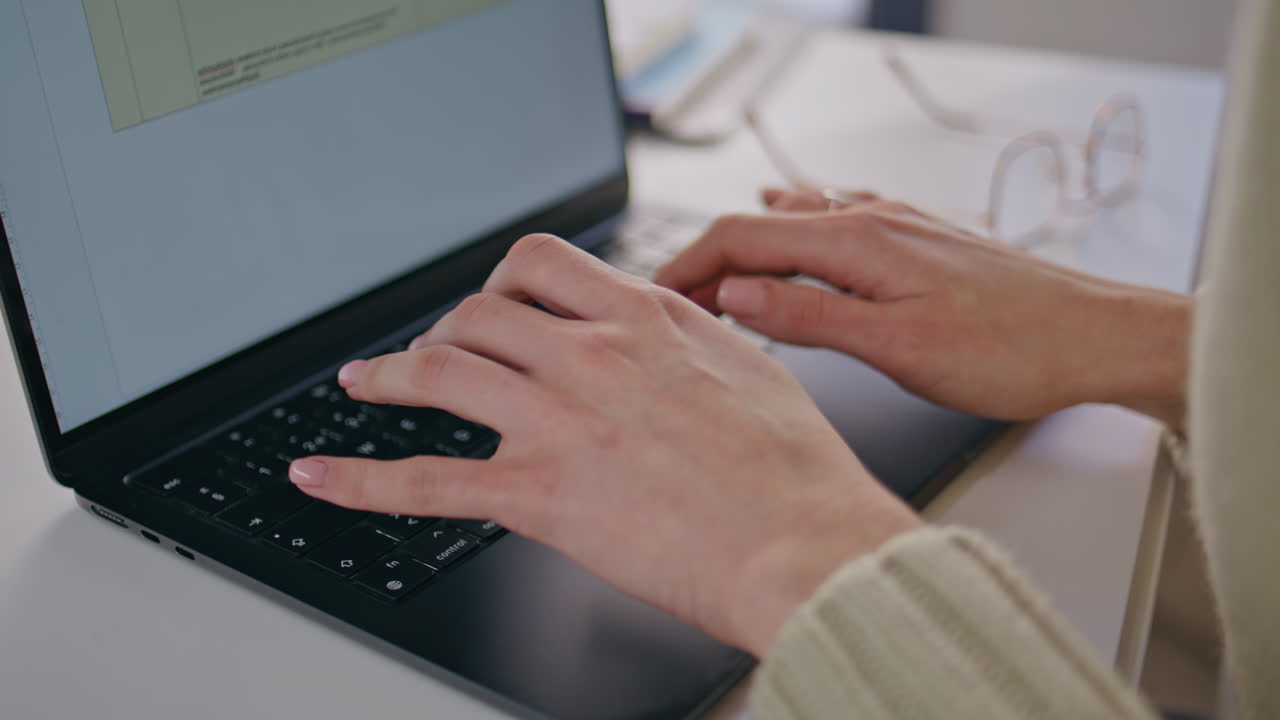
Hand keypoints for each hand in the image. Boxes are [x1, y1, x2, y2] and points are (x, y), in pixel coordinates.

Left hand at [289, 235, 921, 656]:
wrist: (807, 543)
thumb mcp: (750, 365)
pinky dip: (359, 479)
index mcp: (645, 318)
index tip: (491, 304)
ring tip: (364, 385)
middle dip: (445, 330)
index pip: (541, 264)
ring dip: (389, 375)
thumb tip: (668, 331)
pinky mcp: (538, 494)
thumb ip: (690, 338)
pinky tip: (320, 476)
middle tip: (433, 354)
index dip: (501, 282)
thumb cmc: (795, 470)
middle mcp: (592, 354)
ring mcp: (559, 420)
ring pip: (440, 371)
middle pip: (477, 312)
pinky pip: (425, 481)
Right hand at [654, 189, 1191, 428]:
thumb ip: (810, 316)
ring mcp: (899, 225)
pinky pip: (838, 223)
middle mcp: (874, 219)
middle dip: (710, 260)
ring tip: (721, 281)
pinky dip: (798, 236)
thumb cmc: (1013, 349)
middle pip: (764, 225)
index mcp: (858, 240)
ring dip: (752, 250)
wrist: (1097, 336)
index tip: (655, 298)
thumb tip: (736, 295)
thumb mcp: (897, 346)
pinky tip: (800, 235)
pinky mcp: (920, 241)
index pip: (743, 237)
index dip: (689, 266)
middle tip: (675, 302)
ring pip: (800, 223)